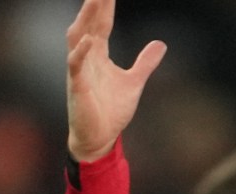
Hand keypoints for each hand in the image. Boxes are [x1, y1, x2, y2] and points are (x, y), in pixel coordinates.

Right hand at [65, 0, 165, 163]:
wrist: (99, 138)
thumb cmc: (111, 110)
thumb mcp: (134, 82)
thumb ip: (145, 62)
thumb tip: (160, 43)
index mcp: (98, 55)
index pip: (102, 24)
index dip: (106, 6)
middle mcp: (86, 58)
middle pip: (89, 25)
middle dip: (94, 6)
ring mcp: (80, 71)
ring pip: (77, 39)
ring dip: (85, 20)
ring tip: (93, 2)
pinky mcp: (77, 88)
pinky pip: (75, 66)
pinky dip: (80, 53)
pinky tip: (89, 41)